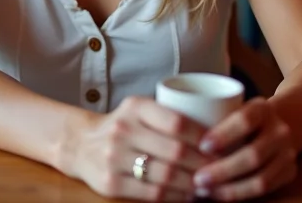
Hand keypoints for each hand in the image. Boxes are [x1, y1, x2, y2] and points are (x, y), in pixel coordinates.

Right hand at [68, 96, 216, 200]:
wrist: (80, 144)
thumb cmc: (123, 126)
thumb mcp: (139, 109)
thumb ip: (169, 114)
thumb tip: (217, 129)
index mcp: (135, 107)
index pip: (177, 122)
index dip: (203, 137)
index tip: (221, 147)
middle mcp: (123, 130)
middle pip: (175, 151)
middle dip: (203, 164)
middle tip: (221, 170)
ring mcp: (114, 158)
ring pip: (166, 175)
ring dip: (192, 183)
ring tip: (208, 184)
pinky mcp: (110, 183)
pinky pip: (152, 193)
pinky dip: (175, 196)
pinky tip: (188, 195)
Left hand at [190, 98, 296, 200]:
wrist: (281, 121)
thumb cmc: (242, 115)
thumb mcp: (231, 106)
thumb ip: (208, 114)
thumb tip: (170, 130)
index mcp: (262, 108)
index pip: (245, 119)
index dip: (224, 134)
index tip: (201, 145)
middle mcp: (279, 130)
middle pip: (253, 154)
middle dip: (222, 170)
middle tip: (196, 178)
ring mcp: (287, 153)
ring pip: (261, 178)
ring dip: (229, 188)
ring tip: (204, 190)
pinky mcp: (289, 172)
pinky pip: (266, 189)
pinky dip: (240, 194)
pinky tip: (219, 195)